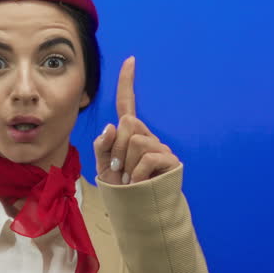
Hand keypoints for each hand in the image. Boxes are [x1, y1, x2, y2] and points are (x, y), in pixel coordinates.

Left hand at [95, 57, 179, 184]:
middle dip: (117, 149)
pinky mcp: (171, 160)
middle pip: (128, 124)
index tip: (130, 60)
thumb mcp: (104, 167)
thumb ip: (102, 147)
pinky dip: (138, 175)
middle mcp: (147, 136)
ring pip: (136, 142)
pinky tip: (140, 184)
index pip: (127, 104)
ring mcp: (161, 147)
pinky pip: (147, 158)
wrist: (137, 212)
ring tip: (131, 180)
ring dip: (127, 166)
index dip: (127, 83)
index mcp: (130, 134)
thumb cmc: (122, 189)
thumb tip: (112, 126)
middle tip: (120, 172)